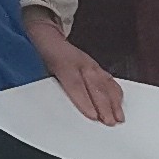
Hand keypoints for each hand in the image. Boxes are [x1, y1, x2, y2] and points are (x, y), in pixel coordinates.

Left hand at [25, 9, 124, 125]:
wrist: (48, 37)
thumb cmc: (44, 55)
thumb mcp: (39, 68)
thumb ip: (47, 85)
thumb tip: (51, 107)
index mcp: (64, 63)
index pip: (75, 85)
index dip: (85, 101)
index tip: (93, 115)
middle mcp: (81, 63)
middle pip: (96, 86)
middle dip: (104, 105)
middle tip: (109, 121)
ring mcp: (91, 64)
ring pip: (106, 83)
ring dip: (114, 101)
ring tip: (119, 117)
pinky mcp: (97, 67)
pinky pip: (110, 80)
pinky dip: (116, 92)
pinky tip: (119, 103)